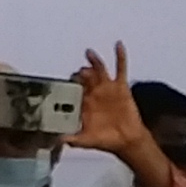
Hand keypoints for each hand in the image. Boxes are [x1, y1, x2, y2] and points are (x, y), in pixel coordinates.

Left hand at [73, 43, 172, 186]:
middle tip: (79, 73)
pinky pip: (120, 68)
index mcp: (84, 104)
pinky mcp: (121, 87)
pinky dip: (120, 56)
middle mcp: (94, 93)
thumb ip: (73, 139)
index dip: (69, 86)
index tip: (65, 84)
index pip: (73, 90)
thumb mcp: (86, 141)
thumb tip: (58, 140)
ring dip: (93, 61)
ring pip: (98, 70)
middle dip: (80, 73)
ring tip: (88, 53)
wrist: (127, 140)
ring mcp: (107, 88)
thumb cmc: (106, 140)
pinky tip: (118, 45)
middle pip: (84, 77)